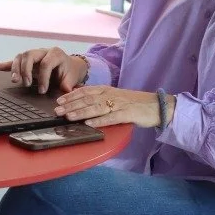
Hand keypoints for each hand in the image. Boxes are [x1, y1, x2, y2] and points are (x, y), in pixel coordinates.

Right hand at [0, 47, 86, 93]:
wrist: (68, 66)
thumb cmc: (69, 72)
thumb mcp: (72, 77)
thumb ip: (69, 83)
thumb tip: (66, 90)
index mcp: (56, 53)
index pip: (46, 63)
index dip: (43, 78)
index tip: (42, 91)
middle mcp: (43, 51)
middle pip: (29, 55)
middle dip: (26, 70)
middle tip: (27, 84)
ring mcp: (33, 55)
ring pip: (20, 57)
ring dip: (15, 69)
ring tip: (15, 81)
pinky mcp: (26, 60)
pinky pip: (15, 60)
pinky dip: (5, 64)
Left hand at [55, 84, 174, 128]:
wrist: (157, 106)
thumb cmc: (134, 103)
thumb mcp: (115, 97)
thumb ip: (100, 99)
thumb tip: (83, 103)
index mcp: (107, 90)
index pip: (85, 91)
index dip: (71, 96)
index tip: (59, 101)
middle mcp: (111, 95)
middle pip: (87, 99)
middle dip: (71, 105)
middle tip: (57, 110)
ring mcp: (119, 104)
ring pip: (96, 107)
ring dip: (81, 112)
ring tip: (69, 117)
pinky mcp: (127, 114)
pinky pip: (111, 117)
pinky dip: (99, 121)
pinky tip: (89, 124)